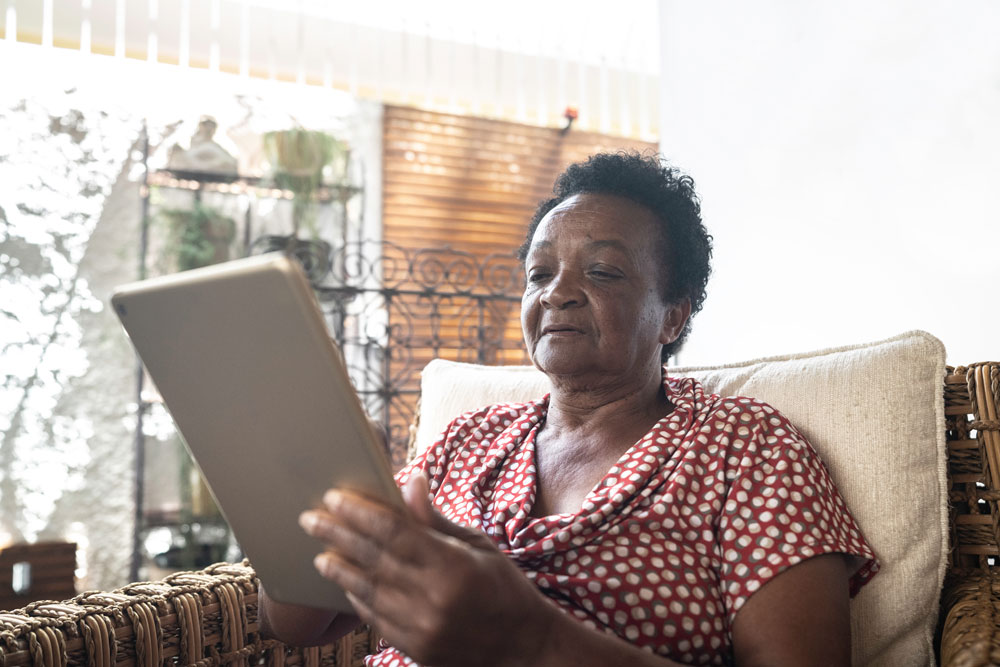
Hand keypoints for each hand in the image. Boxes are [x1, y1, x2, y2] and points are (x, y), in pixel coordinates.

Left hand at [298, 474, 555, 666]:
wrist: (524, 649)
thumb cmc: (505, 588)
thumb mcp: (479, 545)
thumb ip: (436, 519)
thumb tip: (409, 482)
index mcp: (454, 566)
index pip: (393, 532)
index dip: (359, 513)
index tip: (334, 497)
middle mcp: (434, 599)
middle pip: (372, 560)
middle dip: (337, 535)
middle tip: (310, 519)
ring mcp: (422, 628)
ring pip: (367, 592)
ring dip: (339, 569)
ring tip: (319, 552)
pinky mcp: (416, 649)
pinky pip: (375, 619)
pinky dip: (357, 597)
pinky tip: (345, 583)